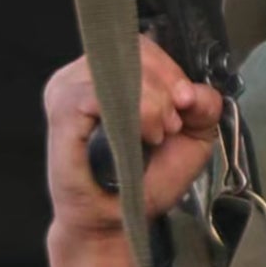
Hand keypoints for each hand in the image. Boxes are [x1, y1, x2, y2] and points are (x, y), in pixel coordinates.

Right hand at [43, 36, 221, 266]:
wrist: (119, 220)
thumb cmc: (147, 177)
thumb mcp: (192, 137)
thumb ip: (203, 105)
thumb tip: (191, 91)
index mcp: (110, 72)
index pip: (144, 45)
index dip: (172, 71)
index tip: (184, 107)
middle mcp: (83, 74)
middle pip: (135, 50)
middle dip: (166, 88)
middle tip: (170, 126)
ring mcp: (67, 90)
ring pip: (119, 68)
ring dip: (152, 102)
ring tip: (155, 135)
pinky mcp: (62, 113)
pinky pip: (99, 91)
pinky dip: (133, 110)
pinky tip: (142, 136)